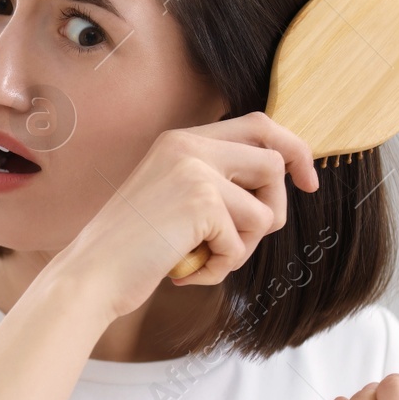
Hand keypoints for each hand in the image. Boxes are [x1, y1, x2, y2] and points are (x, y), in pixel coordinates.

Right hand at [56, 111, 318, 321]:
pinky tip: (188, 270)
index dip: (293, 150)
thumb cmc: (131, 249)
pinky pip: (242, 242)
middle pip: (274, 163)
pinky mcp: (200, 203)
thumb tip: (280, 181)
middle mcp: (188, 147)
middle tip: (243, 240)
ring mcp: (194, 172)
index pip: (259, 125)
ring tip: (205, 258)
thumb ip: (214, 181)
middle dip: (273, 208)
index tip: (307, 181)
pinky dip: (221, 266)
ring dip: (243, 246)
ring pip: (266, 209)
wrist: (91, 274)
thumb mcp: (172, 198)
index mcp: (181, 140)